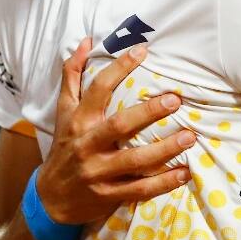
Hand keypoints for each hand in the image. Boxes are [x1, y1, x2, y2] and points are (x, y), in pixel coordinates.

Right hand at [35, 38, 194, 225]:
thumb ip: (73, 75)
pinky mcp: (108, 195)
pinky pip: (139, 189)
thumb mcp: (63, 111)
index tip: (142, 51)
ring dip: (164, 149)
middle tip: (175, 100)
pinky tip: (184, 173)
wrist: (51, 198)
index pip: (98, 89)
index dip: (119, 68)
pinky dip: (163, 183)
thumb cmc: (64, 147)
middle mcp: (87, 144)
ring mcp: (98, 172)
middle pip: (120, 125)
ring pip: (134, 160)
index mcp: (78, 120)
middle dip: (149, 112)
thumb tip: (87, 41)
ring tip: (189, 137)